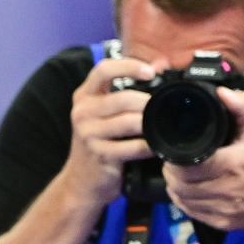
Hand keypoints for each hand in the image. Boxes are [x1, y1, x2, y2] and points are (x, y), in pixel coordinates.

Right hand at [62, 55, 159, 206]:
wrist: (82, 180)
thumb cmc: (99, 141)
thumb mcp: (104, 113)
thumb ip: (128, 87)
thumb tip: (160, 64)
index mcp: (84, 96)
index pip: (103, 69)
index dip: (129, 66)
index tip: (151, 72)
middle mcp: (82, 112)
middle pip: (123, 98)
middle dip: (148, 104)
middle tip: (161, 109)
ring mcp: (88, 134)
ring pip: (130, 122)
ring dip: (151, 125)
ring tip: (160, 127)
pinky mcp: (100, 154)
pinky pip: (134, 146)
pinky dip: (149, 146)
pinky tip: (155, 146)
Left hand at [163, 88, 243, 231]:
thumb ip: (242, 109)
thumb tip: (222, 92)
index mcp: (232, 165)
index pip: (187, 165)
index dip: (175, 158)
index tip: (176, 150)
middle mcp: (225, 189)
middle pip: (179, 182)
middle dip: (172, 170)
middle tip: (175, 161)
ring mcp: (222, 209)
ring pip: (181, 198)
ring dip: (174, 185)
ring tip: (179, 173)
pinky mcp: (219, 222)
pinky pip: (190, 211)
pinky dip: (183, 200)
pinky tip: (186, 190)